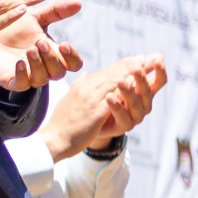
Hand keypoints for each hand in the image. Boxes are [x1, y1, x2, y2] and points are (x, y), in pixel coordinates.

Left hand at [0, 0, 83, 90]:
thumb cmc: (16, 28)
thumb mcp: (36, 17)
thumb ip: (56, 11)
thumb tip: (79, 3)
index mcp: (54, 54)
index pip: (73, 64)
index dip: (72, 57)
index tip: (64, 44)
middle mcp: (45, 68)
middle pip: (59, 72)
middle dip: (51, 58)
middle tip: (41, 42)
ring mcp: (29, 76)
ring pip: (42, 79)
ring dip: (38, 65)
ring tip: (30, 49)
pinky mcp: (12, 81)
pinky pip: (21, 84)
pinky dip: (22, 75)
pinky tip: (20, 63)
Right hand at [37, 55, 167, 160]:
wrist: (54, 139)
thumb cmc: (61, 123)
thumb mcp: (68, 99)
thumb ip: (78, 86)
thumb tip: (85, 75)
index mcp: (81, 87)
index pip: (104, 72)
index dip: (120, 64)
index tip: (133, 59)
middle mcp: (85, 89)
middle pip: (111, 73)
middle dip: (129, 65)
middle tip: (144, 58)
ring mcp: (90, 100)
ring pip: (113, 82)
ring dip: (130, 73)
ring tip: (143, 66)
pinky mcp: (95, 112)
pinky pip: (113, 98)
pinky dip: (124, 90)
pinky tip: (135, 84)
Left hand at [86, 55, 166, 149]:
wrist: (94, 122)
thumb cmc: (110, 98)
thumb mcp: (118, 82)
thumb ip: (129, 71)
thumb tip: (142, 56)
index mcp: (145, 92)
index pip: (158, 82)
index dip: (160, 71)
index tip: (158, 59)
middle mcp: (143, 105)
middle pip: (146, 91)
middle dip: (142, 79)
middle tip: (136, 67)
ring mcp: (135, 117)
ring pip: (135, 104)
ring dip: (128, 91)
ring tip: (120, 80)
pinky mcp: (123, 127)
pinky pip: (122, 117)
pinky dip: (116, 107)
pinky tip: (109, 97)